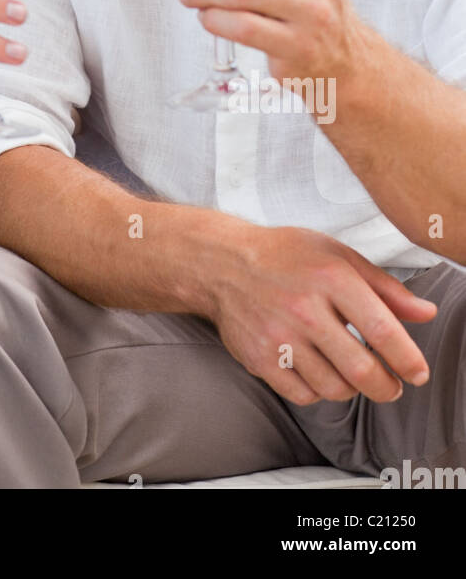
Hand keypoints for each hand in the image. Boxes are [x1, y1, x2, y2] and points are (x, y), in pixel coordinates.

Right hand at [207, 222, 437, 405]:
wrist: (223, 263)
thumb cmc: (285, 256)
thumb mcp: (337, 255)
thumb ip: (385, 287)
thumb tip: (425, 313)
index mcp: (330, 277)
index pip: (381, 329)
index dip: (407, 358)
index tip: (418, 373)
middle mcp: (304, 308)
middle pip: (361, 371)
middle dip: (386, 387)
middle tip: (391, 387)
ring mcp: (279, 336)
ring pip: (334, 388)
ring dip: (352, 388)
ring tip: (350, 373)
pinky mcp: (259, 358)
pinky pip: (303, 394)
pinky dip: (318, 391)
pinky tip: (319, 372)